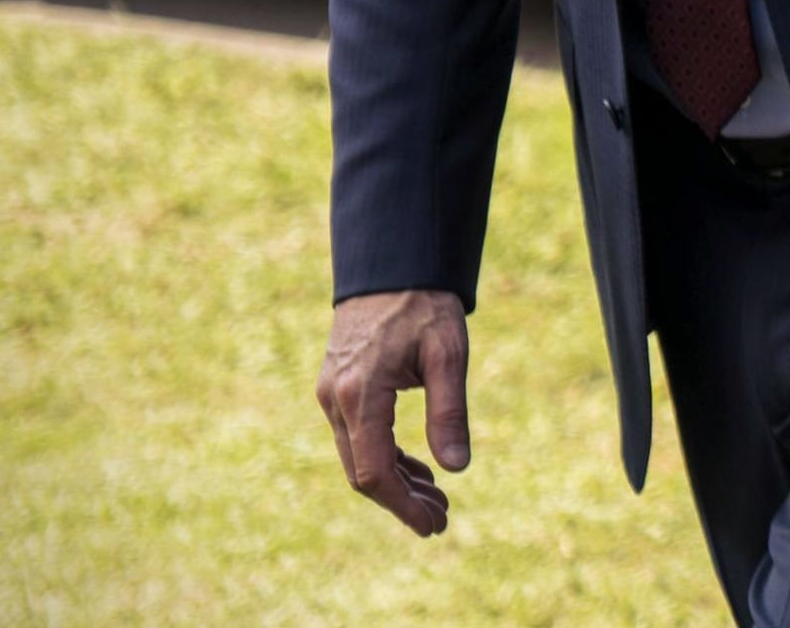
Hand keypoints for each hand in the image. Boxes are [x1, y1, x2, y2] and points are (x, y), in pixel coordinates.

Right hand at [315, 289, 470, 536]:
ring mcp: (332, 395)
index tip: (433, 523)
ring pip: (358, 457)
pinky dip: (386, 457)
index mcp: (359, 395)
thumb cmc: (424, 306)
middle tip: (441, 518)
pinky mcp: (338, 389)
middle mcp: (336, 400)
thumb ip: (449, 412)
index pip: (373, 471)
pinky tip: (418, 469)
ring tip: (437, 499)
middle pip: (362, 472)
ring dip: (396, 482)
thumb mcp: (448, 355)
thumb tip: (457, 468)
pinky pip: (357, 437)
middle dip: (402, 500)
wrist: (391, 266)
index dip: (402, 504)